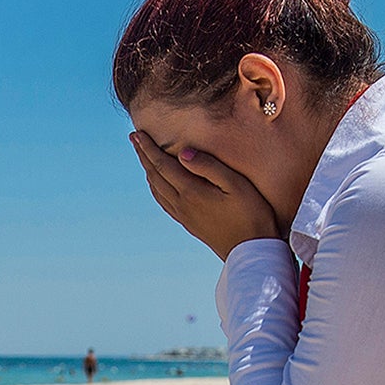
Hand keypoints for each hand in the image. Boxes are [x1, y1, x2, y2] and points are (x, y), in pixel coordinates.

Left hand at [130, 131, 280, 259]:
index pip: (163, 164)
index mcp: (191, 191)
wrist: (251, 250)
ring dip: (147, 171)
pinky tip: (156, 186)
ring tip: (143, 156)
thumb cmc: (250, 213)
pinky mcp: (189, 224)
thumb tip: (182, 151)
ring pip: (157, 190)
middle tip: (134, 138)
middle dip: (144, 155)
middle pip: (155, 175)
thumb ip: (208, 166)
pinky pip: (164, 203)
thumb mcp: (234, 184)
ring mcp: (184, 216)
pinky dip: (155, 189)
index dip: (149, 148)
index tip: (137, 134)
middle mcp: (182, 204)